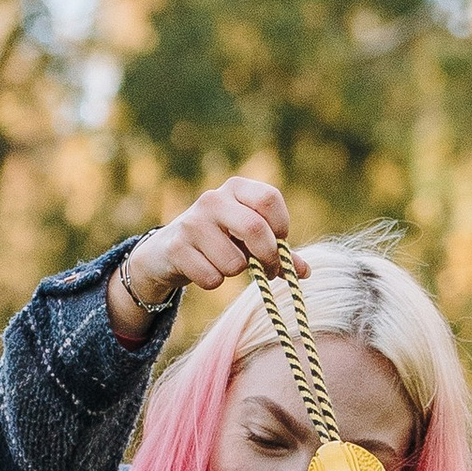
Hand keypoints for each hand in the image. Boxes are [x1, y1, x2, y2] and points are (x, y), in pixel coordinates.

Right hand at [109, 176, 295, 340]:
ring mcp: (192, 222)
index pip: (270, 198)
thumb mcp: (248, 240)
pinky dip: (214, 281)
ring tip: (224, 264)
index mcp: (236, 188)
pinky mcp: (176, 248)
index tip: (279, 243)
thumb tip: (304, 273)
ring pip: (234, 262)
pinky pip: (212, 278)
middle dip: (268, 256)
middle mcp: (213, 199)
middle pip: (255, 228)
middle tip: (268, 270)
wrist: (167, 251)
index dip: (281, 226)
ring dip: (236, 273)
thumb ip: (278, 252)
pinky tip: (204, 270)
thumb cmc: (219, 242)